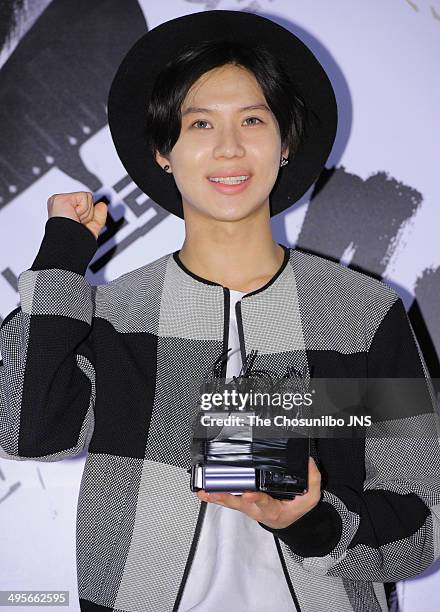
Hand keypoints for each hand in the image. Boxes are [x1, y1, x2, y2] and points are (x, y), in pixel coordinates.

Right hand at [47, 191, 107, 239]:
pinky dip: (83, 209)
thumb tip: (102, 205)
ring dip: (86, 214)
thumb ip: (98, 217)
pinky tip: (73, 216)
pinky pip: (84, 197)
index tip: (80, 225)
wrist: (68, 246)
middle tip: (78, 224)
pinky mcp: (62, 198)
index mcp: (66, 212)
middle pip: (89, 201)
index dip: (88, 217)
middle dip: (88, 216)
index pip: (86, 206)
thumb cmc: (74, 242)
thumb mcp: (90, 229)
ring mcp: (61, 201)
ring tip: (75, 221)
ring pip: (88, 198)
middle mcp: (62, 205)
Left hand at [196, 456, 320, 529]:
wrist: (286, 523)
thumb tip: (309, 462)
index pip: (263, 502)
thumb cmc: (294, 510)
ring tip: (204, 491)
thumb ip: (313, 481)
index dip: (255, 498)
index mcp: (273, 509)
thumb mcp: (310, 499)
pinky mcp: (241, 504)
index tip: (248, 493)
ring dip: (216, 497)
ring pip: (230, 503)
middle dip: (226, 497)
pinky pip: (227, 501)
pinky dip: (215, 496)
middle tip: (213, 491)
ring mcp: (247, 507)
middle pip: (239, 503)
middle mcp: (256, 509)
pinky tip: (204, 492)